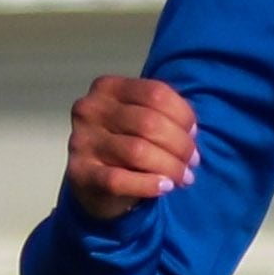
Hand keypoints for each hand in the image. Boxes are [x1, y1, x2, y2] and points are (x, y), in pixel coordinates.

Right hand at [68, 75, 200, 219]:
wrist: (93, 182)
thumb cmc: (124, 143)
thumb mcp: (141, 119)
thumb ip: (164, 115)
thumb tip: (191, 132)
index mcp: (108, 87)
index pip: (156, 93)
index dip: (184, 116)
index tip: (193, 134)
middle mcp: (90, 109)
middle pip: (150, 122)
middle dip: (181, 145)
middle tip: (192, 162)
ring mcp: (81, 141)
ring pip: (138, 151)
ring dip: (170, 167)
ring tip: (183, 177)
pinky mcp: (80, 172)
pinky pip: (119, 179)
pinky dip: (149, 184)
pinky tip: (164, 187)